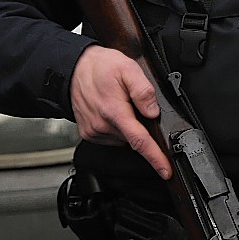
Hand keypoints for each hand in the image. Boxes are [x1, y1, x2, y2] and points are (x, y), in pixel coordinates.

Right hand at [69, 44, 168, 178]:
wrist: (72, 69)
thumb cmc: (100, 67)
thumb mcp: (128, 68)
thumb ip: (143, 90)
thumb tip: (152, 111)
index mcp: (115, 112)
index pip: (140, 141)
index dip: (155, 158)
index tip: (166, 171)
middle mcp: (102, 125)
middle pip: (134, 138)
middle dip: (142, 129)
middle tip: (137, 106)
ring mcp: (94, 131)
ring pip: (123, 138)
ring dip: (128, 127)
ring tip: (122, 105)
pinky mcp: (88, 134)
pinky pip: (111, 137)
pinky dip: (117, 128)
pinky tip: (112, 112)